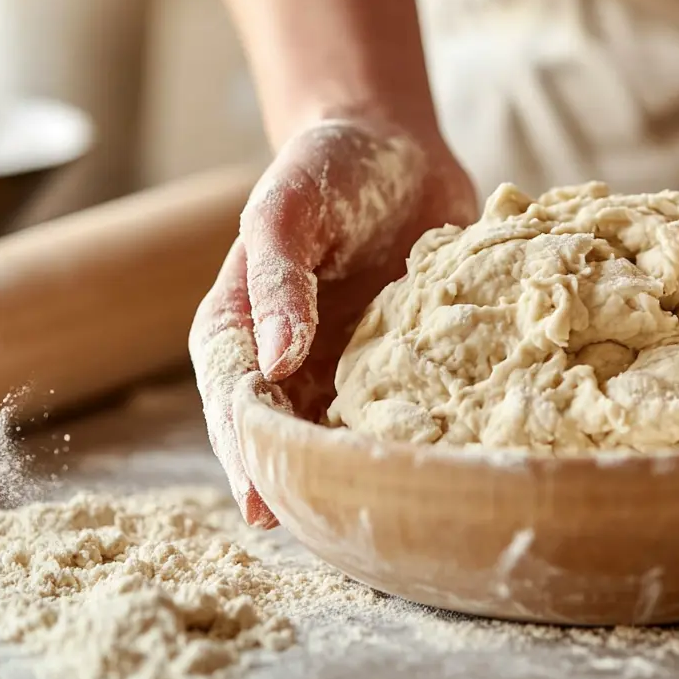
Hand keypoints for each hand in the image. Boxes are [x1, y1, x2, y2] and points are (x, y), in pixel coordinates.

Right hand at [190, 118, 476, 526]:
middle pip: (289, 441)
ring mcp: (348, 370)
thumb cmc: (324, 167)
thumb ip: (277, 279)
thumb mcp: (285, 208)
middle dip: (308, 484)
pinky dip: (419, 438)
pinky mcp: (403, 363)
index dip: (249, 457)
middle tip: (338, 531)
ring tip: (392, 520)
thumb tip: (277, 358)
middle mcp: (290, 365)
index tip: (267, 505)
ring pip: (347, 439)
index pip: (236, 408)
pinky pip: (407, 412)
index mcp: (240, 333)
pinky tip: (443, 468)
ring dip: (365, 474)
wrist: (394, 146)